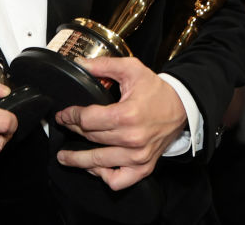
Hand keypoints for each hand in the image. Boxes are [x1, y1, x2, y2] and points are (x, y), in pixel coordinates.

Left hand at [54, 57, 186, 190]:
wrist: (181, 106)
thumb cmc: (156, 90)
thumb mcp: (132, 69)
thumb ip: (104, 65)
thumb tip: (80, 64)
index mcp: (127, 114)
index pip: (88, 120)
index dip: (70, 116)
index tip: (63, 115)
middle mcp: (132, 138)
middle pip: (91, 138)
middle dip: (73, 130)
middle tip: (65, 126)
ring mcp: (138, 156)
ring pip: (99, 162)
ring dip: (78, 160)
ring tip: (65, 157)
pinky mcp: (144, 167)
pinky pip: (118, 180)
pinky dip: (103, 176)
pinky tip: (94, 168)